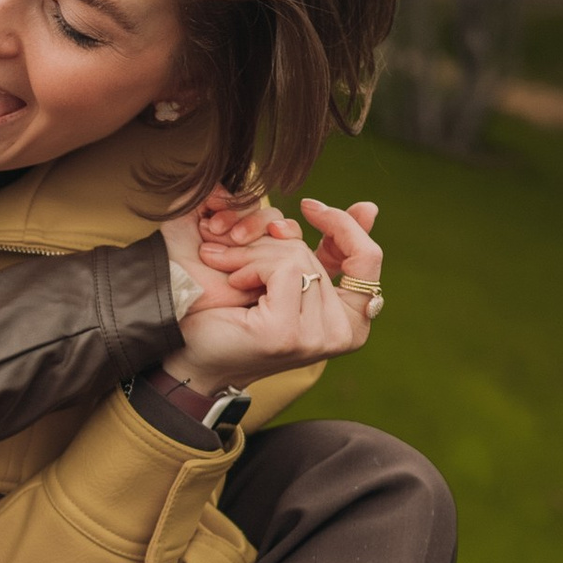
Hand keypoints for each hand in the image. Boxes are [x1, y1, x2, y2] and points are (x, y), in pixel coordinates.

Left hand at [169, 198, 384, 387]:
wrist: (192, 356)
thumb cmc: (239, 316)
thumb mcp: (291, 277)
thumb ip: (327, 251)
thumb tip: (370, 207)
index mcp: (353, 323)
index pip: (368, 258)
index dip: (343, 225)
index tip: (311, 206)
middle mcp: (344, 335)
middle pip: (316, 254)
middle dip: (272, 242)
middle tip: (235, 242)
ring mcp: (318, 337)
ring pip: (297, 257)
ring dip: (254, 252)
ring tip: (228, 265)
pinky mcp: (289, 332)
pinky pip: (283, 268)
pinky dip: (251, 265)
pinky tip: (235, 283)